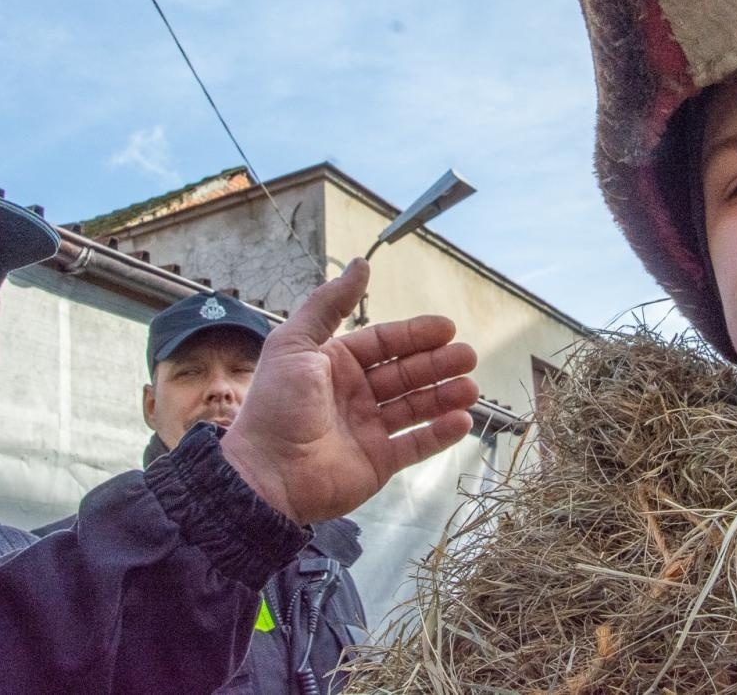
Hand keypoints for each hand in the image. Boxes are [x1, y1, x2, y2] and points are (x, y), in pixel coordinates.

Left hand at [220, 259, 478, 524]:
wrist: (266, 473)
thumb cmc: (277, 405)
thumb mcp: (294, 343)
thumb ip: (328, 303)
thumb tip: (361, 264)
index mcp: (334, 364)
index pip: (384, 343)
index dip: (415, 334)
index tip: (447, 329)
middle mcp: (354, 394)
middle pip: (405, 373)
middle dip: (438, 364)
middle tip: (468, 357)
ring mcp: (367, 429)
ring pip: (415, 407)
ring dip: (444, 395)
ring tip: (471, 388)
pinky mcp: (377, 463)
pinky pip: (415, 444)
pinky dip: (439, 433)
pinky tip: (462, 420)